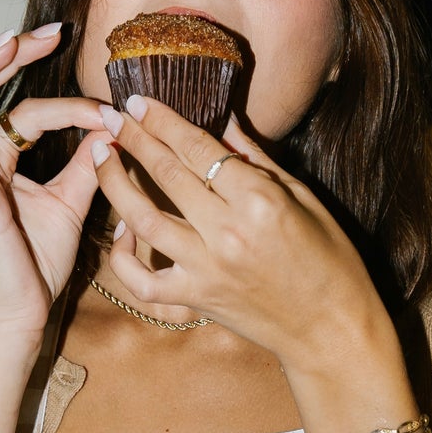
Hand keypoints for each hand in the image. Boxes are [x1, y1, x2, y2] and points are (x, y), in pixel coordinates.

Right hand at [0, 28, 107, 349]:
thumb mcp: (69, 205)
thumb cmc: (35, 267)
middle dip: (10, 57)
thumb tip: (110, 130)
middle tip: (49, 34)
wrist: (20, 316)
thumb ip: (85, 166)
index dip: (68, 104)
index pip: (26, 112)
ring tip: (7, 43)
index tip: (108, 109)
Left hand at [90, 97, 390, 372]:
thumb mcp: (302, 198)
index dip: (163, 120)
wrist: (329, 331)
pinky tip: (118, 231)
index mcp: (258, 200)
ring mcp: (206, 269)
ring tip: (102, 156)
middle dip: (134, 138)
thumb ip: (256, 159)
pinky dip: (123, 258)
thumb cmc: (328, 262)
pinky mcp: (196, 300)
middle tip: (112, 115)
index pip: (198, 147)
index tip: (140, 101)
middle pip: (167, 174)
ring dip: (115, 184)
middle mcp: (227, 233)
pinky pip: (143, 281)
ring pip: (143, 220)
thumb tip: (224, 119)